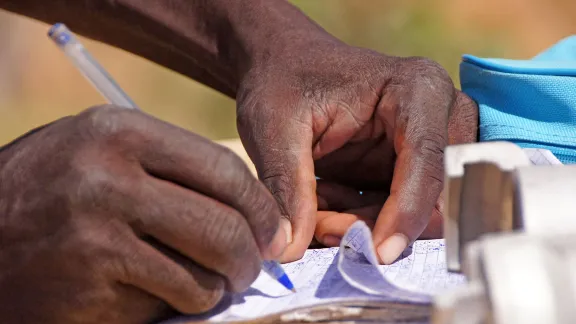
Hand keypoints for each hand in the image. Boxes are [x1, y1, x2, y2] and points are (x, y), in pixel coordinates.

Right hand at [0, 106, 285, 323]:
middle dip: (250, 257)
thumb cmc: (51, 190)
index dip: (261, 207)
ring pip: (203, 278)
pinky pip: (167, 307)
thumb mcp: (100, 151)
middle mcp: (107, 180)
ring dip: (214, 288)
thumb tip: (251, 209)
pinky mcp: (89, 293)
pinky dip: (175, 306)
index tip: (274, 230)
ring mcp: (95, 241)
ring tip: (203, 282)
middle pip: (224, 228)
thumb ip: (169, 167)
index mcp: (118, 133)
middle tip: (248, 267)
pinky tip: (154, 293)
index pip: (223, 170)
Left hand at [237, 38, 477, 263]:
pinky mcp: (409, 168)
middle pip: (433, 195)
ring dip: (364, 224)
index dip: (406, 212)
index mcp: (416, 89)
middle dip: (377, 222)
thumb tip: (289, 251)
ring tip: (313, 210)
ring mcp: (428, 144)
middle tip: (319, 224)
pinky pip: (398, 214)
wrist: (282, 68)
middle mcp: (437, 116)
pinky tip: (324, 204)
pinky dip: (360, 220)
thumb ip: (287, 188)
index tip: (376, 254)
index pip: (428, 160)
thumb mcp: (274, 129)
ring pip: (416, 213)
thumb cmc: (281, 82)